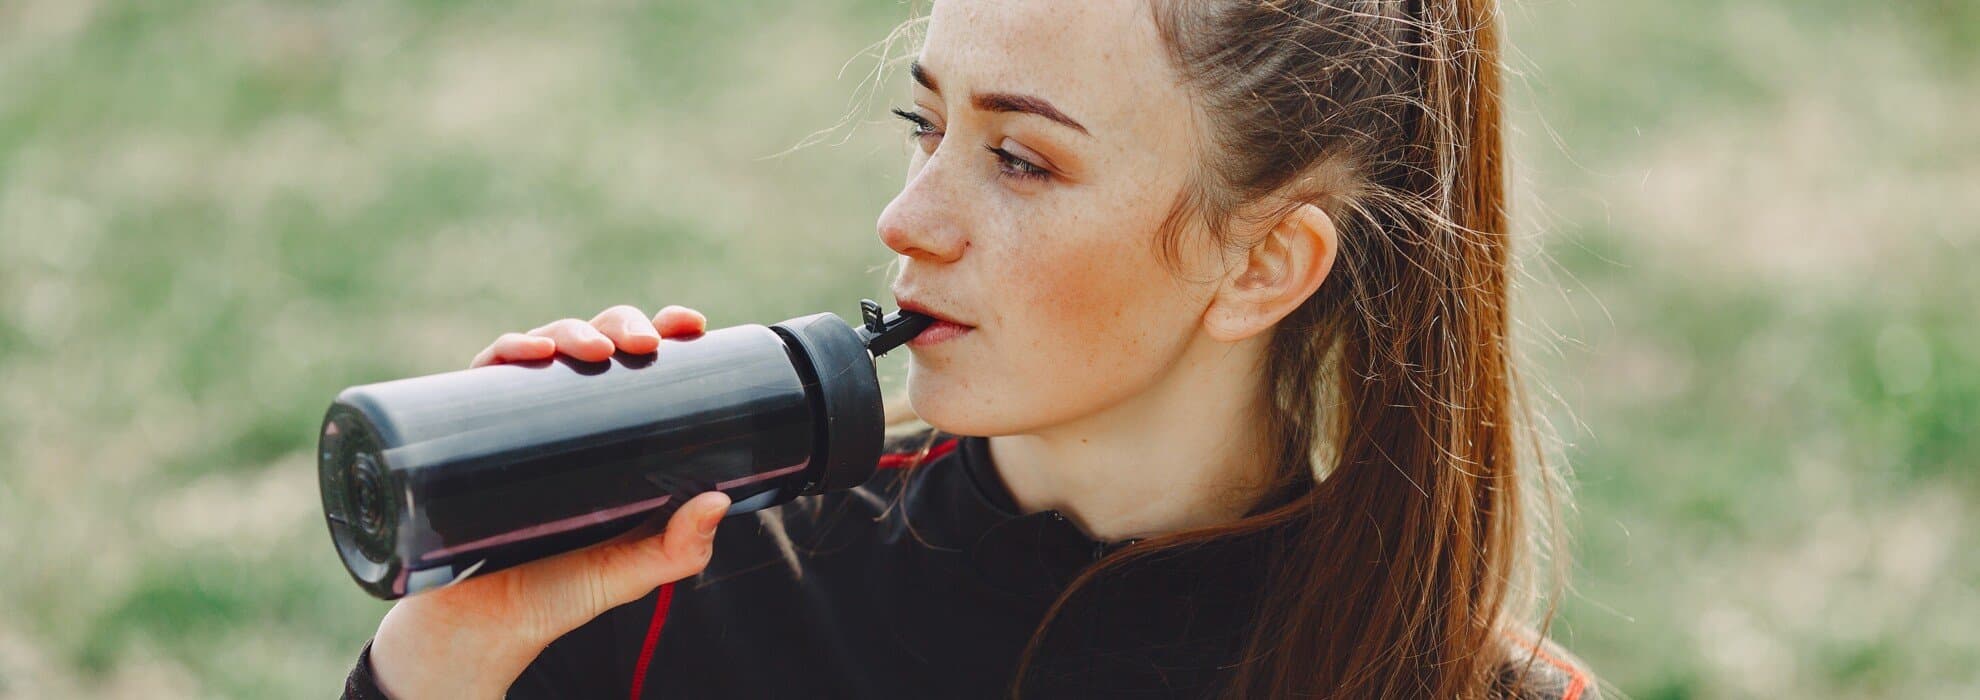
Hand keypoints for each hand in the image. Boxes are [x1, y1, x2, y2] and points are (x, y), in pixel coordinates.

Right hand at [368, 304, 717, 698]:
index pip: (639, 364)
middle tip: (642, 346)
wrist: (483, 627)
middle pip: (594, 342)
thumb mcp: (631, 571)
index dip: (665, 330)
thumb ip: (679, 548)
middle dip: (620, 325)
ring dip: (569, 331)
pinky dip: (507, 351)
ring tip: (594, 351)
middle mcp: (562, 414)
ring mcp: (515, 419)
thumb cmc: (560, 591)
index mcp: (611, 432)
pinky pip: (482, 374)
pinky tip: (530, 354)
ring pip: (543, 346)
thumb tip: (718, 499)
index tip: (691, 326)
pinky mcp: (467, 432)